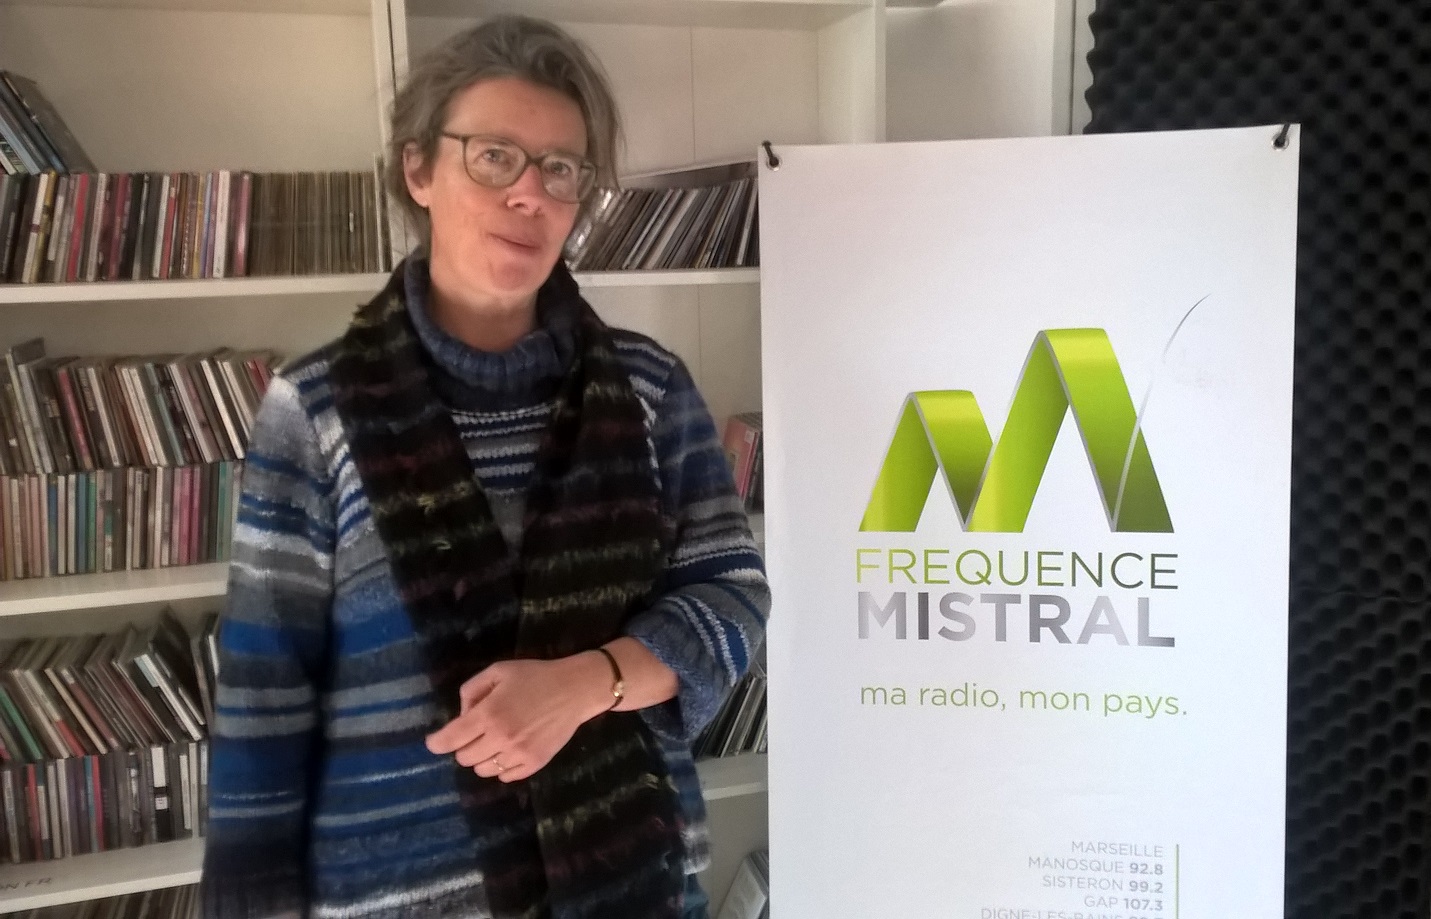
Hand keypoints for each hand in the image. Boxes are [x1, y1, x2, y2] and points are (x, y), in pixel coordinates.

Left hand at [424, 653, 609, 781]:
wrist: (574, 690)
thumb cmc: (535, 677)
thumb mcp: (498, 671)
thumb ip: (472, 690)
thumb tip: (463, 714)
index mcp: (489, 714)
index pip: (451, 739)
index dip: (436, 743)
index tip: (433, 742)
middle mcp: (500, 738)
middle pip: (464, 758)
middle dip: (463, 746)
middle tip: (475, 733)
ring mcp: (518, 754)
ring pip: (483, 770)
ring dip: (482, 757)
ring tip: (494, 741)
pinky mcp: (534, 764)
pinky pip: (505, 776)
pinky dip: (501, 766)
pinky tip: (509, 749)